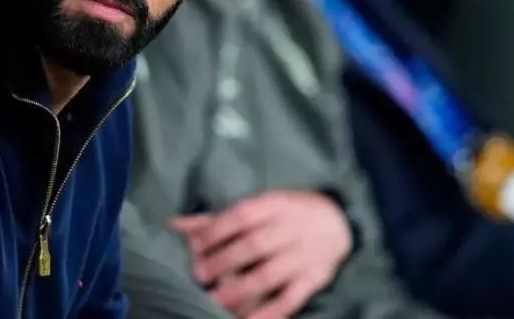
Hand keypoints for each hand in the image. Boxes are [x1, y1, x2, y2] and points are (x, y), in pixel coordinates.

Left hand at [171, 190, 352, 318]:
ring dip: (240, 289)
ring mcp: (303, 255)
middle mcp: (290, 228)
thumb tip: (173, 224)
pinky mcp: (314, 279)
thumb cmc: (287, 213)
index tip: (194, 247)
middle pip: (254, 245)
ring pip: (270, 274)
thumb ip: (217, 219)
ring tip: (216, 300)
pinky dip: (270, 313)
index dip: (216, 232)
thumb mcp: (258, 207)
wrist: (339, 222)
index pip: (241, 216)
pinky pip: (291, 299)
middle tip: (199, 274)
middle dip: (223, 260)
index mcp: (273, 205)